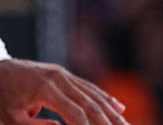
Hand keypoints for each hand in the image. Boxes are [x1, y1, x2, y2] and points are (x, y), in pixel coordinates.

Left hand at [0, 59, 127, 124]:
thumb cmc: (1, 98)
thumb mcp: (10, 118)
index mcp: (45, 89)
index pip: (75, 112)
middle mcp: (60, 78)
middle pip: (91, 103)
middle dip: (109, 121)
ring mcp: (64, 75)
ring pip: (94, 94)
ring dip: (112, 111)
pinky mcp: (65, 74)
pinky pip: (90, 88)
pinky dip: (106, 99)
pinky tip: (119, 108)